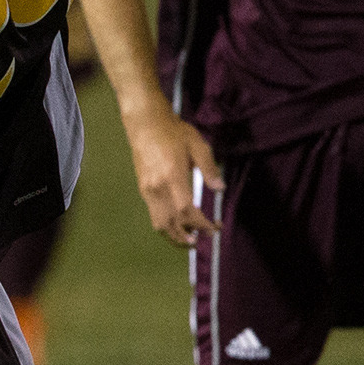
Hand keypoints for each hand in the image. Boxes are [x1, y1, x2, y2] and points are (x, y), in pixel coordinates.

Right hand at [126, 109, 221, 246]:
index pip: (186, 210)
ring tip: (189, 240)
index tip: (214, 227)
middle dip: (188, 236)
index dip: (201, 224)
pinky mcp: (143, 189)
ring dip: (174, 236)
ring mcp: (147, 190)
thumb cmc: (174, 132)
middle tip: (205, 240)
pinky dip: (166, 226)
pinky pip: (153, 214)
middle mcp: (157, 188)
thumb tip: (220, 188)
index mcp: (172, 177)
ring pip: (159, 223)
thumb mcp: (198, 145)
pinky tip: (177, 225)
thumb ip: (209, 168)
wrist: (145, 124)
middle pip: (171, 223)